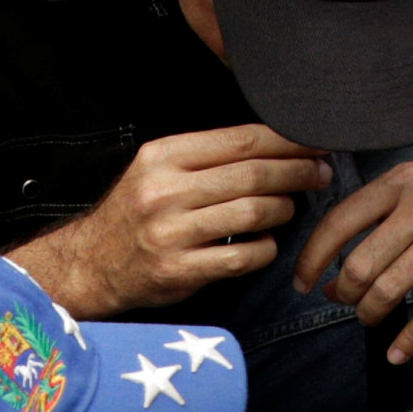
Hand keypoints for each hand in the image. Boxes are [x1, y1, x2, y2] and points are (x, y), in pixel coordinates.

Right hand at [8, 126, 328, 318]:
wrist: (93, 263)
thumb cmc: (136, 213)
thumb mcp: (158, 169)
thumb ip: (207, 156)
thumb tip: (274, 146)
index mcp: (163, 156)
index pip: (240, 140)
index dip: (285, 141)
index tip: (313, 143)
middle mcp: (165, 191)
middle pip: (253, 175)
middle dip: (296, 172)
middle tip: (319, 173)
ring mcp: (173, 233)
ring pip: (253, 214)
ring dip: (283, 210)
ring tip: (291, 207)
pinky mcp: (180, 271)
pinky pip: (243, 257)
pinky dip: (265, 249)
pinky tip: (267, 244)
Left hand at [294, 148, 412, 364]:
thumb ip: (390, 209)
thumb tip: (348, 251)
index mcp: (402, 183)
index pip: (339, 223)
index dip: (312, 258)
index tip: (303, 281)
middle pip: (359, 265)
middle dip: (342, 293)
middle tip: (342, 301)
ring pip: (388, 290)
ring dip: (370, 314)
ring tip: (369, 318)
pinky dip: (409, 339)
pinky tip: (397, 352)